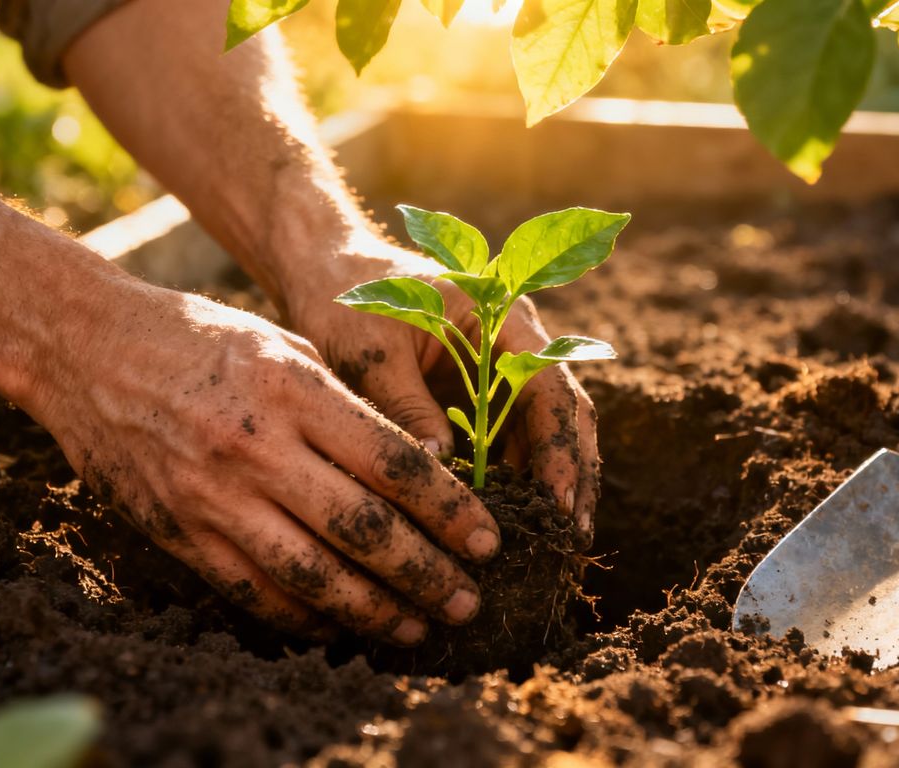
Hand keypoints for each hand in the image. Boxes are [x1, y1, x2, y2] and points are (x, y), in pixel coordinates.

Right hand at [31, 281, 501, 644]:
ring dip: (375, 611)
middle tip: (468, 600)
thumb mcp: (285, 348)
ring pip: (312, 576)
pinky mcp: (179, 532)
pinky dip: (305, 617)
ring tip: (418, 628)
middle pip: (363, 530)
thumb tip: (417, 470)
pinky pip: (253, 592)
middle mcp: (256, 449)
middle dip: (427, 574)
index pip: (393, 465)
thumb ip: (346, 408)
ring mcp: (213, 497)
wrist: (87, 349)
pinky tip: (342, 626)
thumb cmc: (200, 338)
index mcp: (293, 392)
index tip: (489, 540)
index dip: (449, 511)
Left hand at [280, 238, 601, 543]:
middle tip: (569, 537)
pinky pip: (510, 441)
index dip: (558, 446)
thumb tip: (440, 470)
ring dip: (550, 483)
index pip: (548, 386)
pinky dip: (516, 480)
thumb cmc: (347, 299)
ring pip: (544, 432)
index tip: (557, 500)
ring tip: (551, 543)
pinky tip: (511, 523)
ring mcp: (500, 372)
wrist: (327, 272)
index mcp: (501, 318)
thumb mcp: (372, 353)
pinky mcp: (480, 397)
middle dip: (572, 473)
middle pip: (563, 413)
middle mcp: (514, 344)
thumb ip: (407, 406)